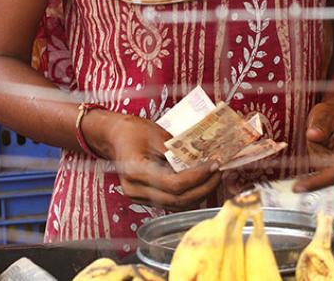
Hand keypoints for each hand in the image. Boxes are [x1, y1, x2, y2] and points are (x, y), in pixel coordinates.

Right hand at [83, 111, 221, 210]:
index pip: (173, 184)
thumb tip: (204, 158)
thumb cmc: (133, 130)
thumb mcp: (156, 133)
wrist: (114, 136)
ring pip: (176, 205)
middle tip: (219, 171)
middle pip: (177, 200)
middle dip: (203, 188)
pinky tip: (201, 181)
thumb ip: (177, 149)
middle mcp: (136, 190)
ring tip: (214, 176)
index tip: (214, 165)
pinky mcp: (145, 197)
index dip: (197, 177)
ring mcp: (139, 196)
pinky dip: (188, 193)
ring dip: (198, 193)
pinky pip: (171, 201)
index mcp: (135, 171)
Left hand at [294, 101, 333, 194]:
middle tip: (297, 200)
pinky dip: (315, 190)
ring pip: (333, 190)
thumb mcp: (323, 114)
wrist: (333, 116)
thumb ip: (320, 124)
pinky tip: (299, 192)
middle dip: (320, 196)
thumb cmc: (329, 114)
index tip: (300, 187)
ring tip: (295, 199)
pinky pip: (327, 185)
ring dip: (317, 196)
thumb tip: (313, 135)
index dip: (318, 182)